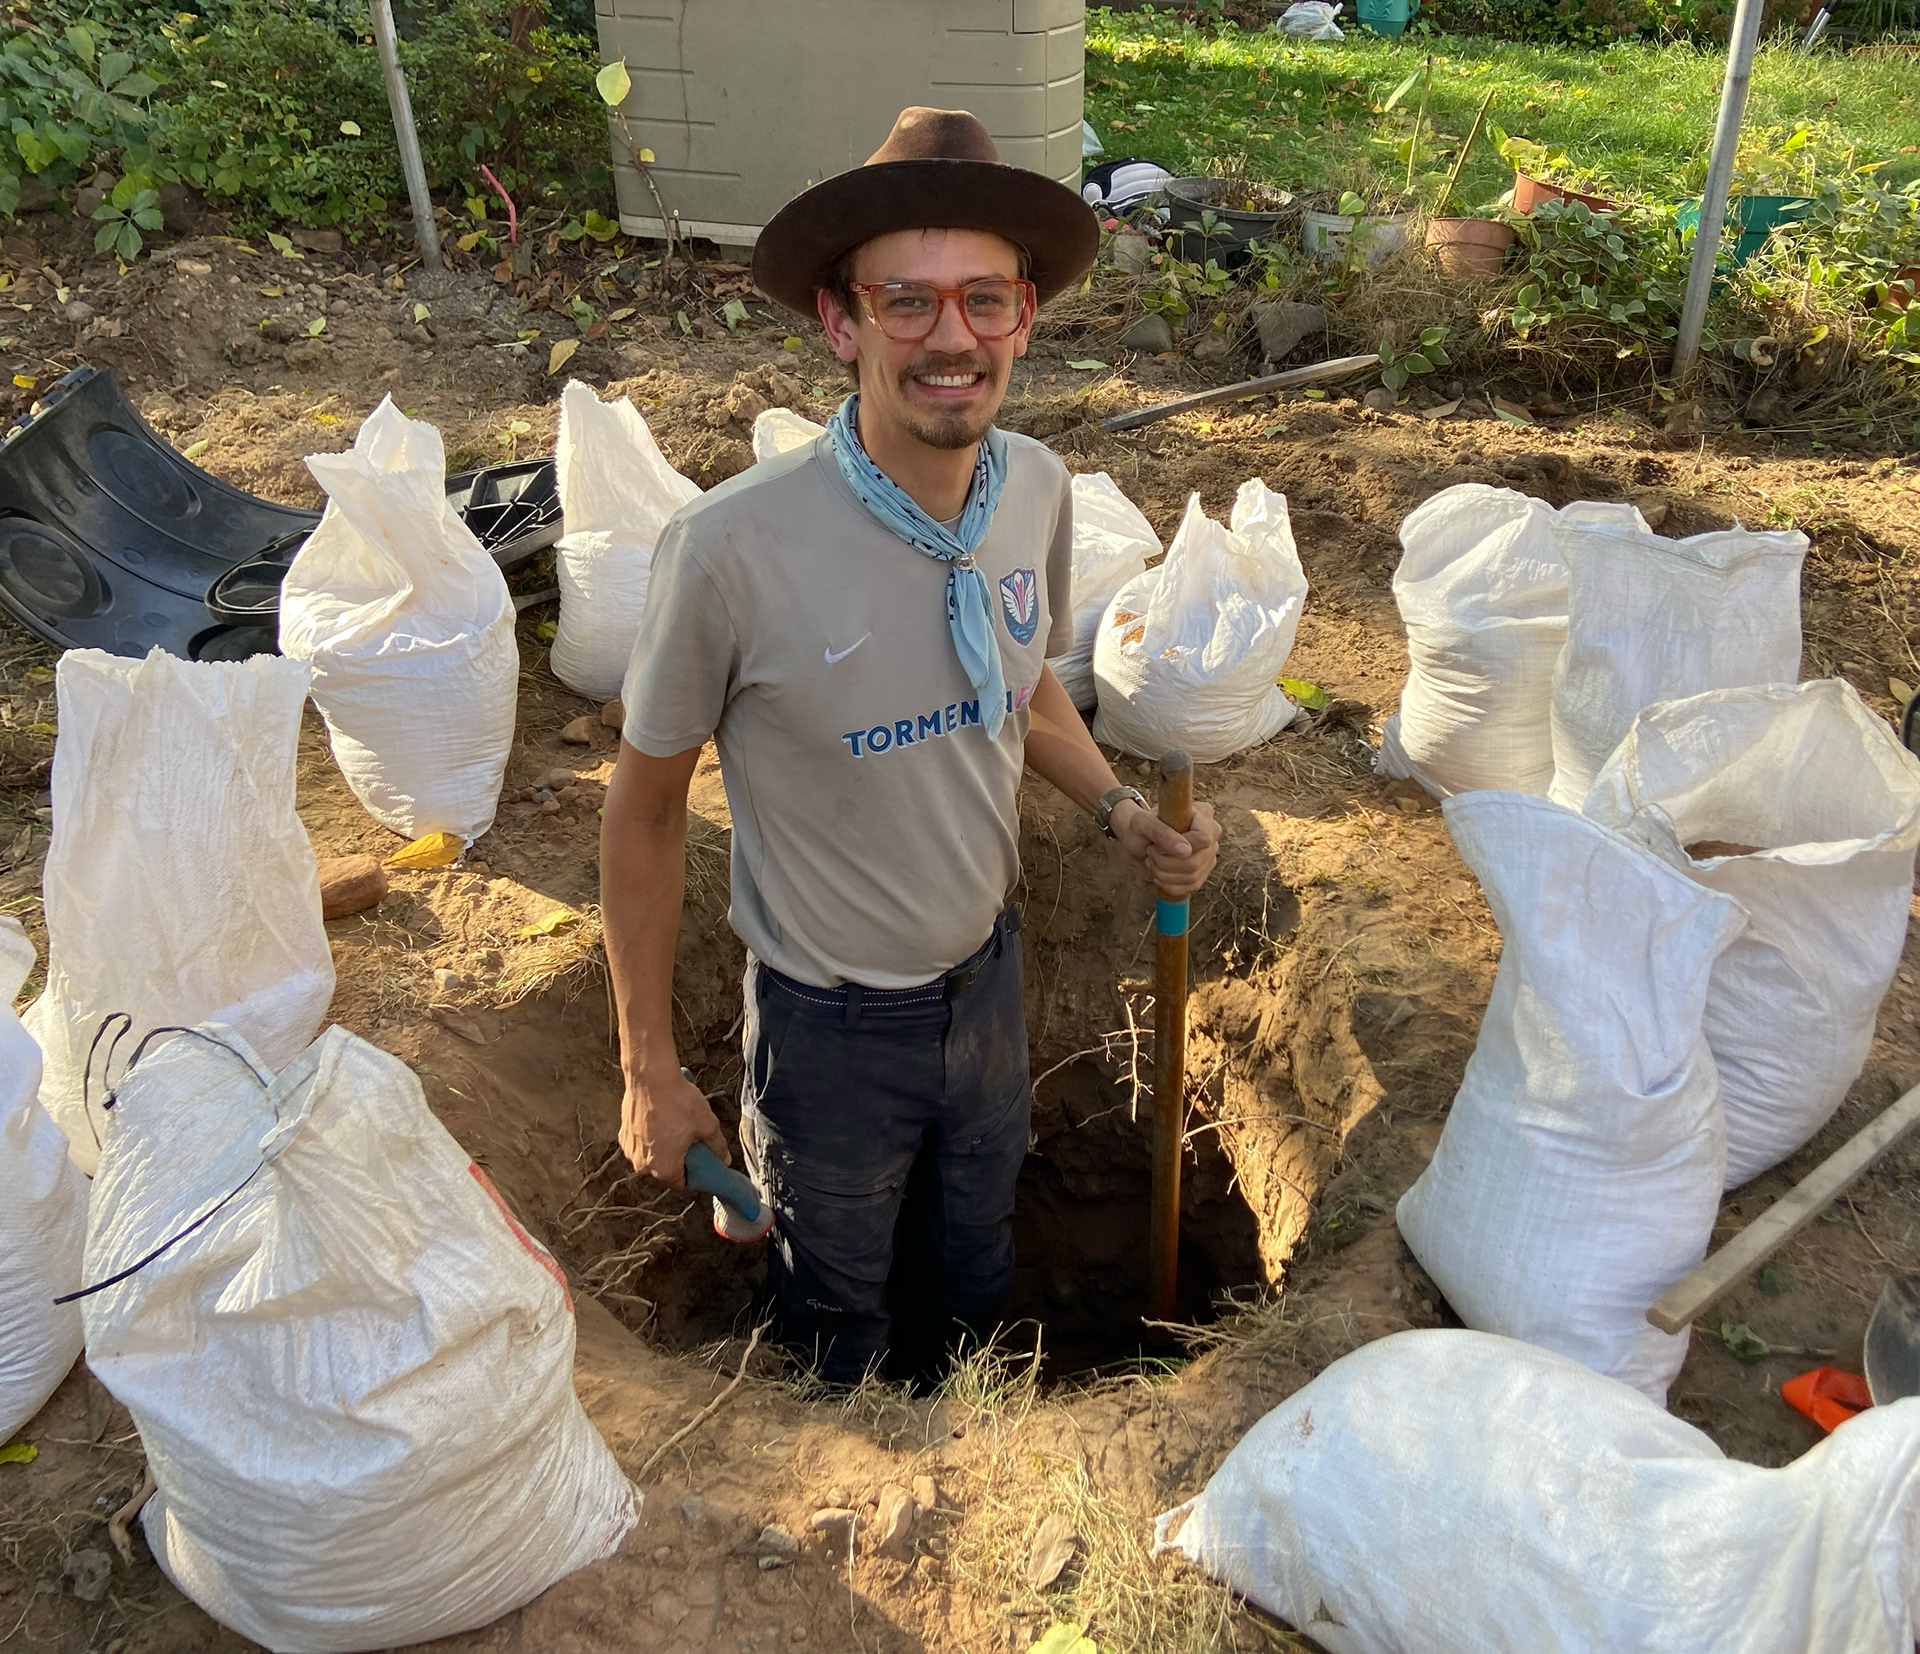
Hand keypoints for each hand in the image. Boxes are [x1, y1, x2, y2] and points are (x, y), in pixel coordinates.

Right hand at [619, 1066, 729, 1187]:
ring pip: (651, 1157)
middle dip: (678, 1160)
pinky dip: (649, 1137)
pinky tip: (660, 1120)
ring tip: (674, 1128)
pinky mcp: (623, 1135)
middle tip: (689, 1140)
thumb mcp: (707, 1125)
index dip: (694, 1174)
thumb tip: (725, 1159)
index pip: (681, 1184)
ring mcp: (630, 1151)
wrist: (650, 1077)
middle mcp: (643, 1166)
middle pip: (665, 1171)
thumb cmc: (679, 1102)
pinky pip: (640, 1143)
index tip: (700, 1161)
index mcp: (664, 1169)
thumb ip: (717, 1146)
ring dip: (662, 1149)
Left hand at [1112, 798, 1219, 895]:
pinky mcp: (1203, 872)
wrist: (1141, 837)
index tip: (1157, 845)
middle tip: (1150, 852)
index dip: (1180, 846)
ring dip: (1164, 874)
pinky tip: (1158, 873)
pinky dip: (1169, 884)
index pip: (1203, 838)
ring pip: (1192, 877)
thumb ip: (1162, 832)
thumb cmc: (1142, 826)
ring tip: (1152, 860)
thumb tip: (1186, 851)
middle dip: (1164, 862)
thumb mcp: (1143, 823)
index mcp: (1203, 814)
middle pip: (1195, 862)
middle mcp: (1212, 834)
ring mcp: (1210, 854)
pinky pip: (1190, 887)